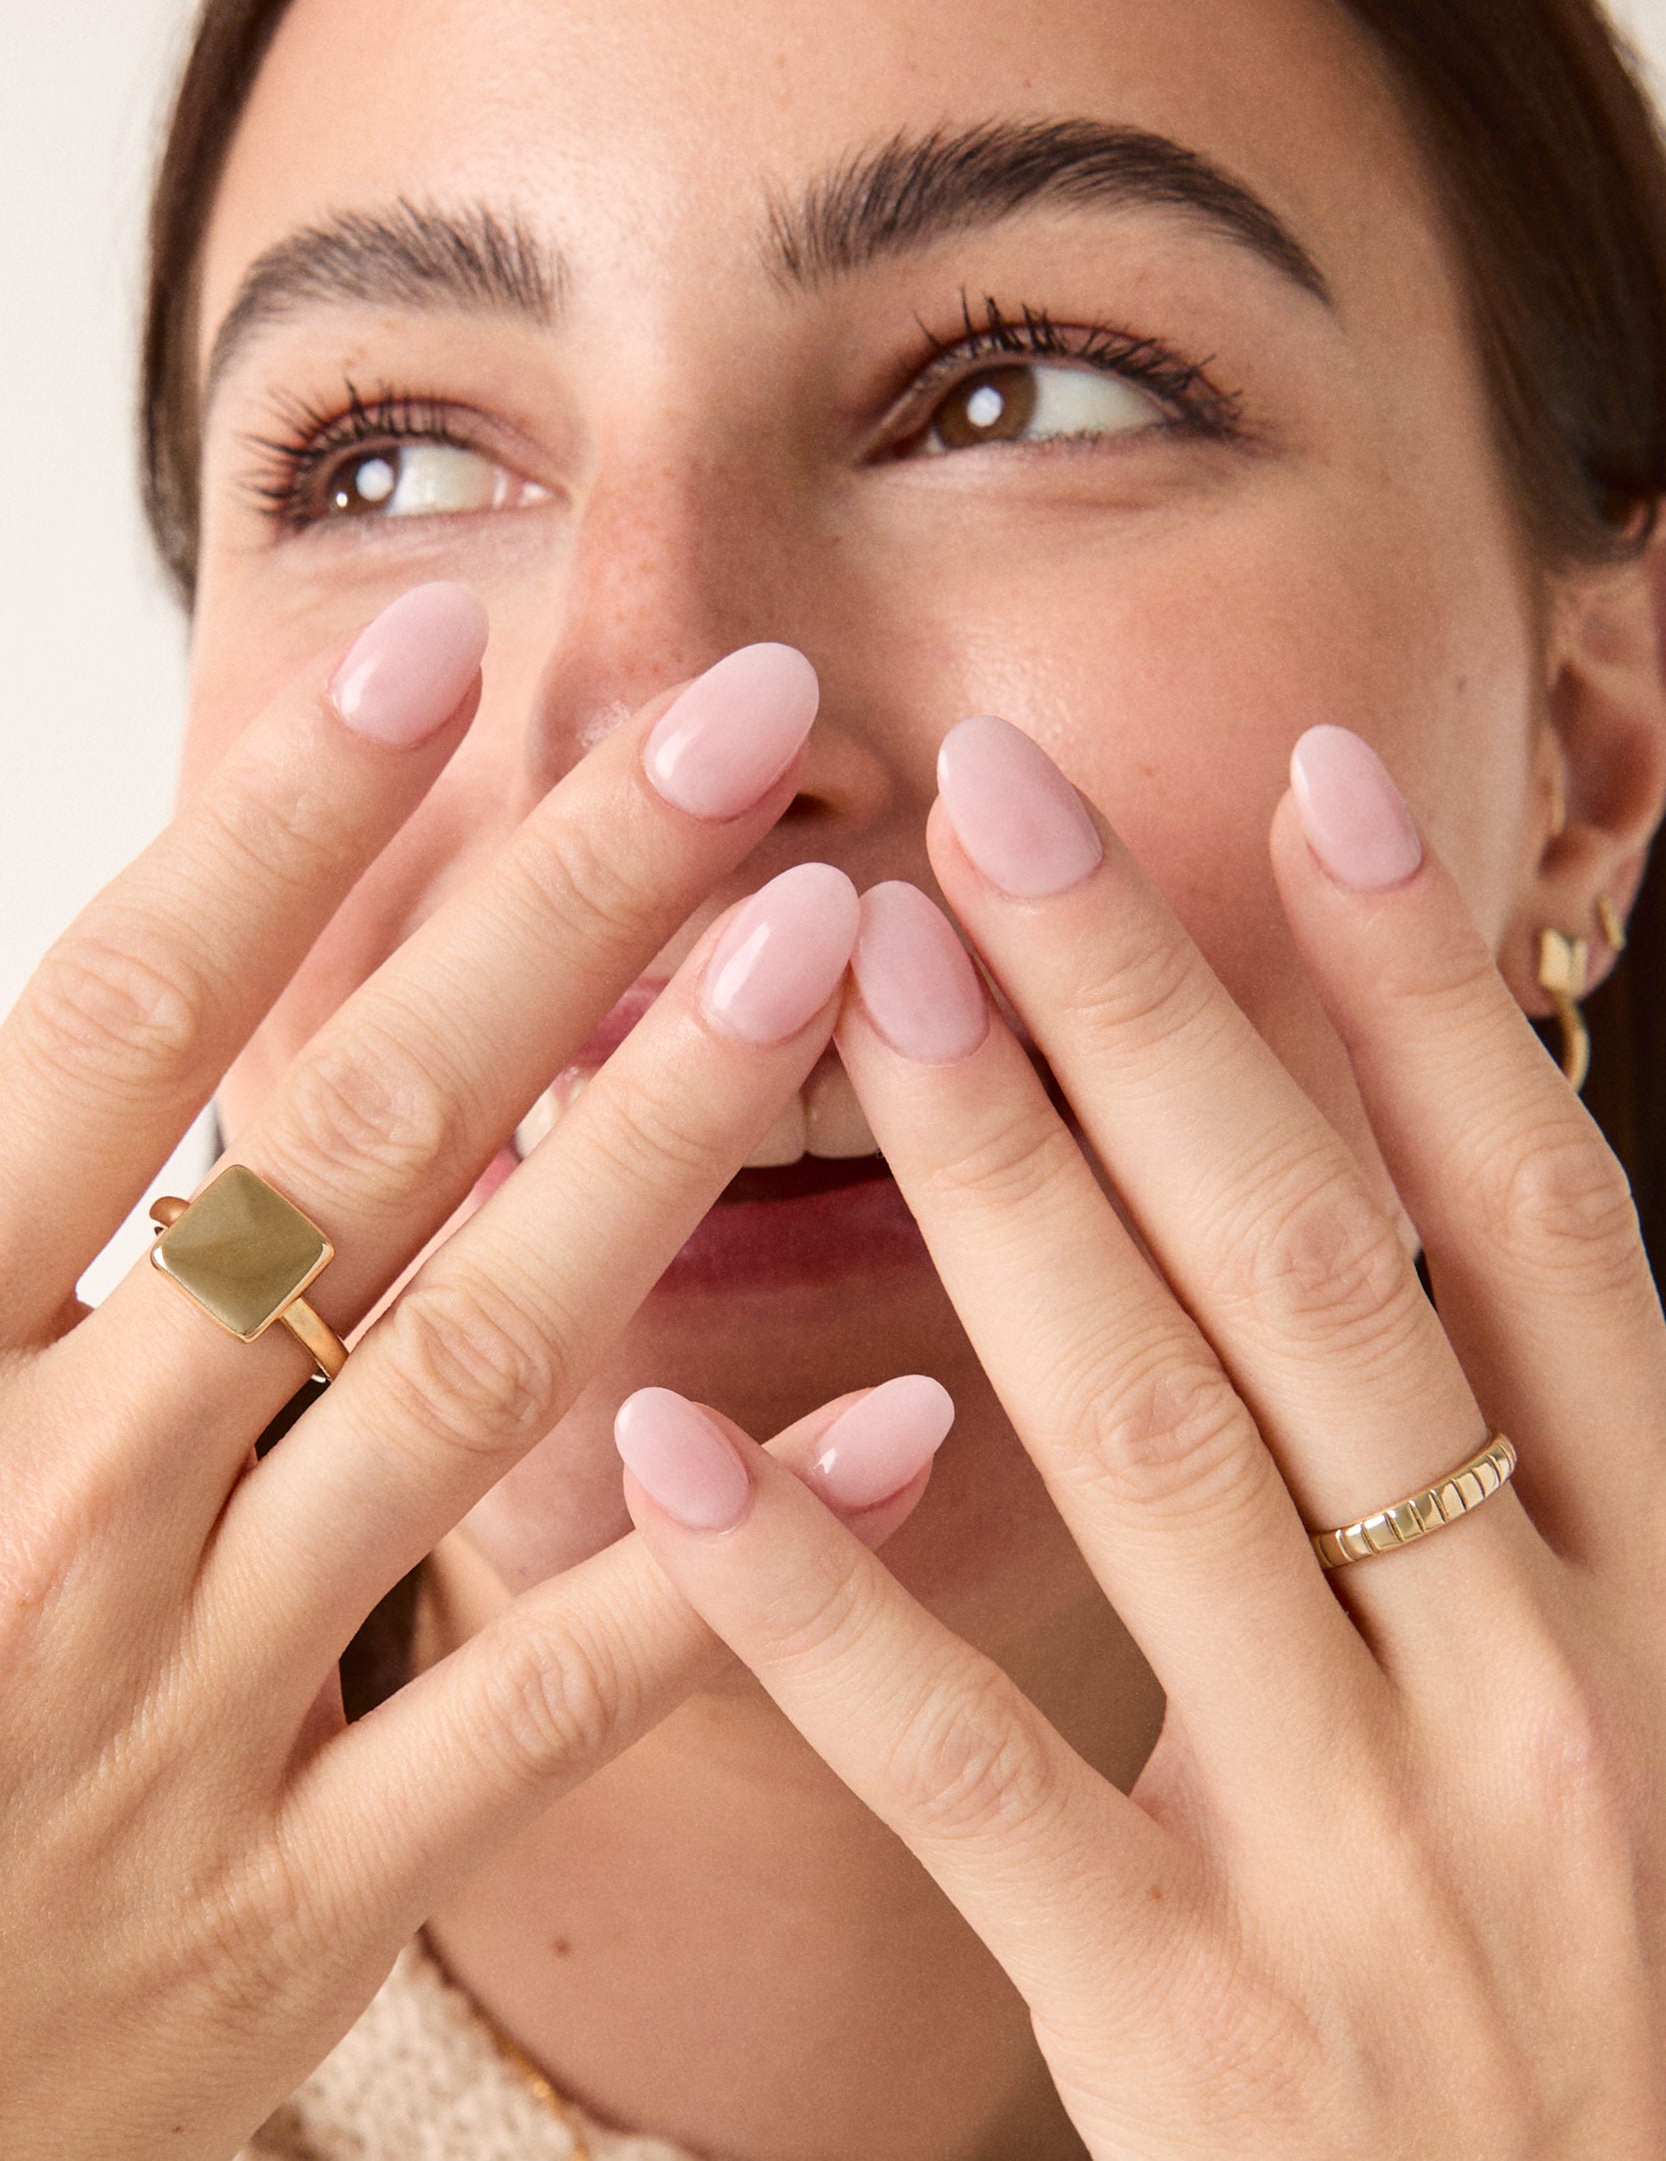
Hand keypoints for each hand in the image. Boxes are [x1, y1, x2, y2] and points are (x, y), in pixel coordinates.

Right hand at [0, 592, 929, 2160]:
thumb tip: (142, 969)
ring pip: (473, 1379)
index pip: (121, 1032)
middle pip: (344, 1154)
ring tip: (832, 956)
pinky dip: (731, 1563)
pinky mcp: (290, 1893)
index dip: (282, 831)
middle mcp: (52, 1503)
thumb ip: (3, 1173)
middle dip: (552, 918)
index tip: (448, 655)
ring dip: (665, 1151)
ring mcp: (179, 1705)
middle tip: (734, 728)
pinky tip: (907, 1411)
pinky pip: (546, 1710)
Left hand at [616, 715, 1665, 2156]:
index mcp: (1655, 1593)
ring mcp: (1379, 1858)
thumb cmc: (1582, 1992)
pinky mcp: (1203, 2032)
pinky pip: (986, 1780)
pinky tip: (680, 1446)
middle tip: (996, 803)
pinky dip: (830, 1603)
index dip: (1434, 999)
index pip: (1544, 1229)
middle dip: (1160, 1018)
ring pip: (1167, 1458)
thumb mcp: (1613, 1711)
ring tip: (871, 990)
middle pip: (1326, 1279)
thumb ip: (1521, 1480)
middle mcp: (1541, 1688)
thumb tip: (1403, 1195)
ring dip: (1009, 1199)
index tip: (1315, 783)